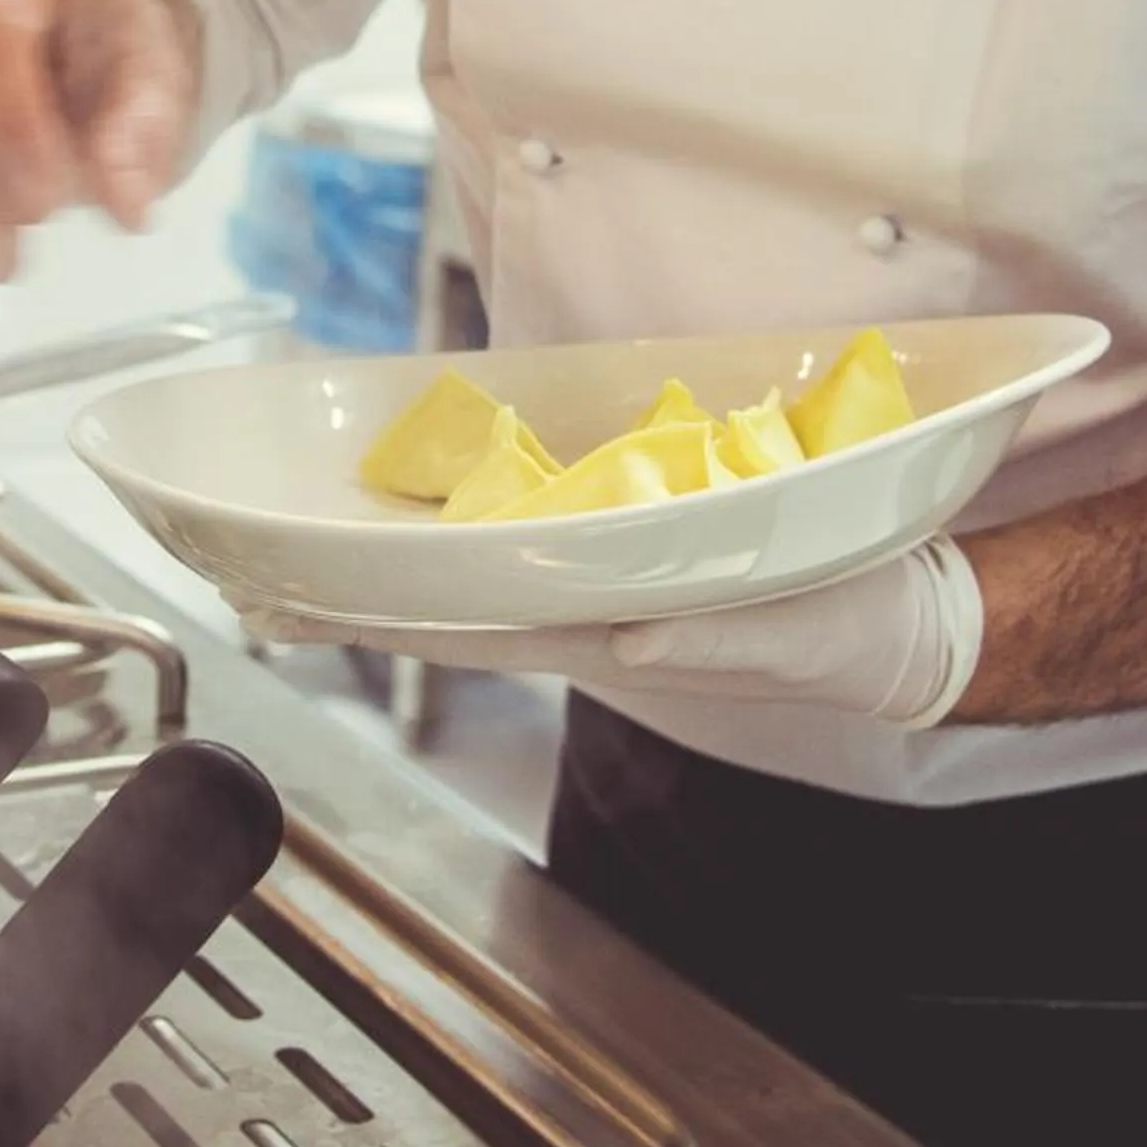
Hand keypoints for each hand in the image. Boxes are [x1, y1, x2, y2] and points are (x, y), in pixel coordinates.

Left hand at [244, 538, 986, 728]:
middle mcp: (584, 607)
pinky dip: (456, 524)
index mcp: (612, 632)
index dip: (371, 619)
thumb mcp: (802, 632)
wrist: (907, 615)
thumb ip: (720, 638)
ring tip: (295, 547)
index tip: (279, 608)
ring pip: (467, 569)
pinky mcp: (627, 542)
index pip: (465, 628)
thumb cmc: (854, 630)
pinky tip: (412, 507)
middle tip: (238, 578)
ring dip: (382, 562)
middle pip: (439, 601)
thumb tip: (629, 640)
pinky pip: (521, 531)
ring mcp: (599, 578)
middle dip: (341, 594)